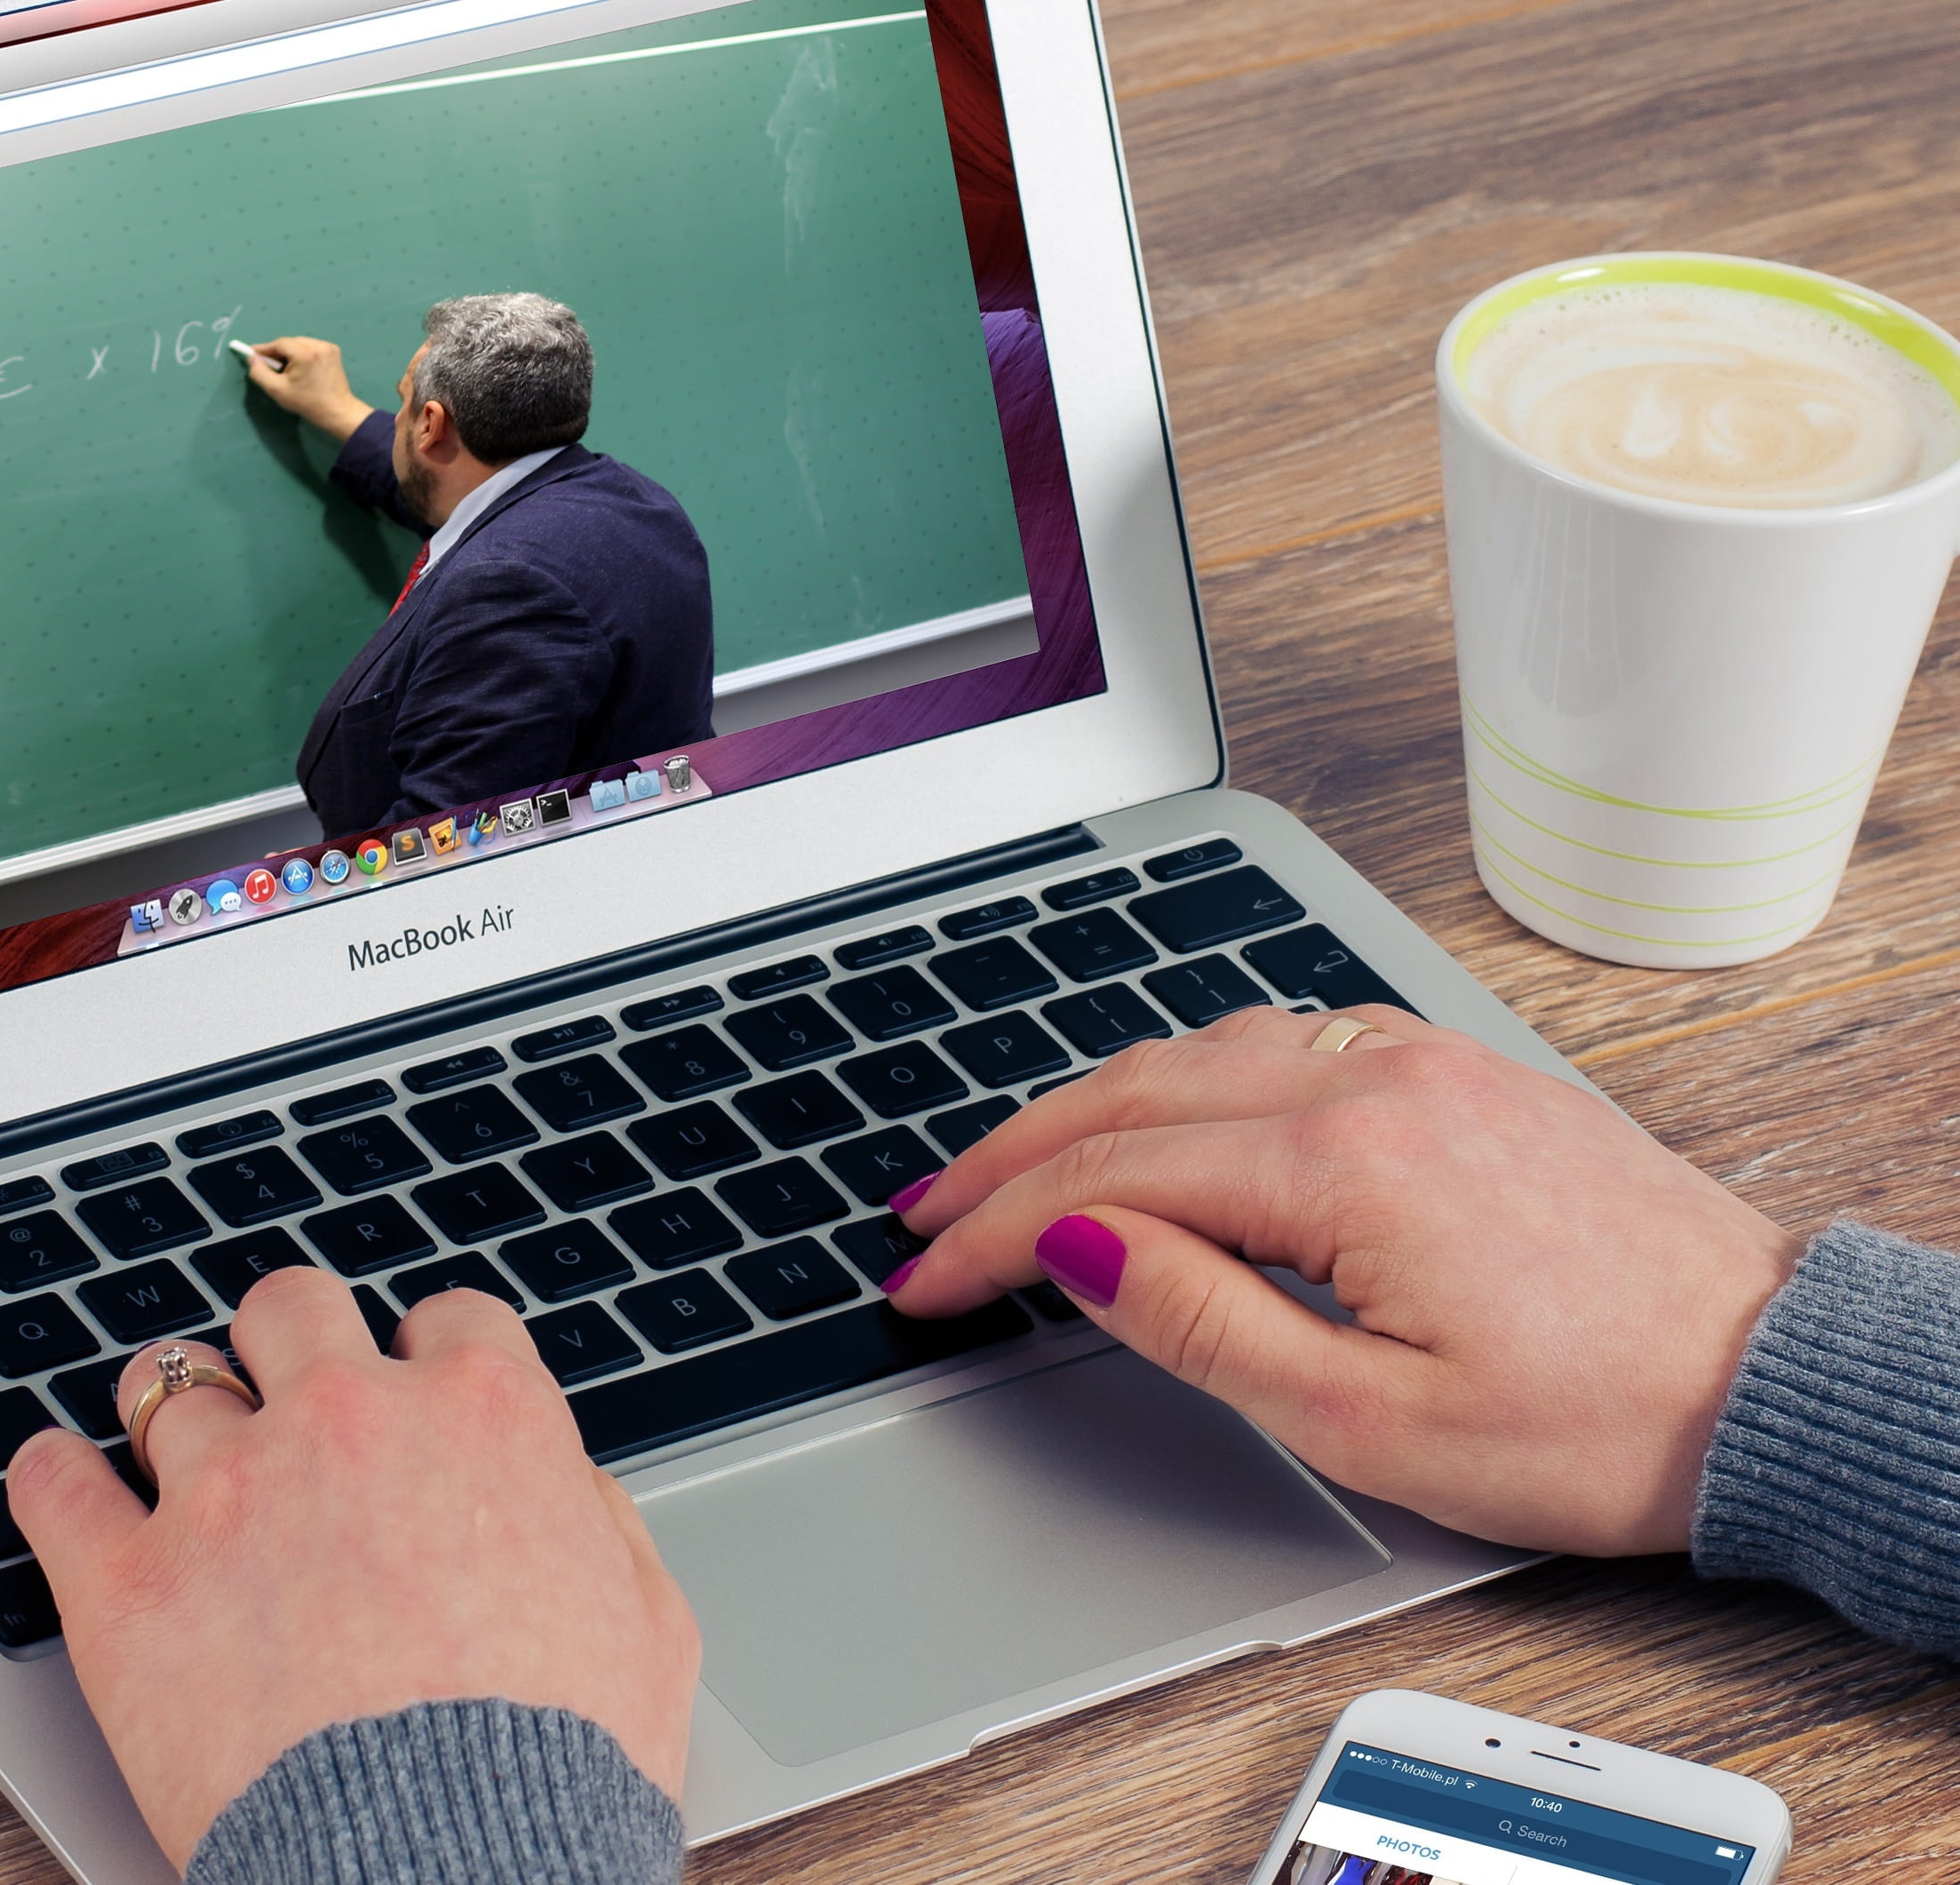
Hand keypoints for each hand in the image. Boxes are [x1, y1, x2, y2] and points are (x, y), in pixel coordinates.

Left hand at [6, 1269, 698, 1868]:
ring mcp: (230, 1493)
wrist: (453, 1870)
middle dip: (291, 1342)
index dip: (428, 1355)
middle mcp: (350, 1422)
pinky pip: (53, 1485)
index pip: (449, 1319)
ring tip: (168, 1445)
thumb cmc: (560, 1771)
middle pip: (293, 1309)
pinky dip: (51, 1476)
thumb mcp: (647, 1630)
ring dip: (172, 1409)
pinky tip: (58, 1480)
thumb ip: (604, 1527)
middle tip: (284, 1389)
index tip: (411, 1387)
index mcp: (484, 1417)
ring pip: (166, 1384)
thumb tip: (572, 1490)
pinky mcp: (130, 1585)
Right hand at [241, 334, 376, 440]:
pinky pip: (311, 347)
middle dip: (278, 352)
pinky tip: (301, 368)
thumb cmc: (307, 403)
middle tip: (269, 365)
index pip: (279, 344)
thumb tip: (252, 359)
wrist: (337, 411)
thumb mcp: (277, 390)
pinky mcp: (333, 351)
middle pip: (290, 343)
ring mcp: (328, 347)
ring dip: (290, 353)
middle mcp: (318, 345)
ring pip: (300, 344)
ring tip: (286, 369)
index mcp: (305, 353)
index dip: (264, 349)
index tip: (252, 353)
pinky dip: (302, 354)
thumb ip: (260, 373)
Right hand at [885, 1005, 1796, 1555]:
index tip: (922, 1279)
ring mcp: (1416, 1062)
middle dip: (1006, 1154)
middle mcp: (1373, 1081)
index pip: (1105, 1180)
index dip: (990, 1234)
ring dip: (1085, 1106)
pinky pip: (1273, 1042)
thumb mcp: (1370, 1419)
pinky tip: (1151, 1113)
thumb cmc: (1596, 1420)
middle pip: (1131, 1091)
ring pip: (1195, 1051)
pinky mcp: (1451, 1071)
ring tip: (1008, 1167)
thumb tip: (1072, 1247)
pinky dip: (1177, 1076)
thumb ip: (1202, 1320)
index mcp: (1343, 1163)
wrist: (1768, 1379)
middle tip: (922, 1213)